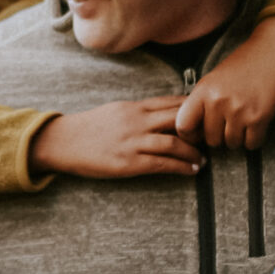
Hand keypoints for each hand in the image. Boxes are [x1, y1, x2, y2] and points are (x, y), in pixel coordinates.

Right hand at [28, 99, 202, 181]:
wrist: (62, 142)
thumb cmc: (88, 128)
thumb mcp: (115, 111)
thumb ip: (138, 112)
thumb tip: (162, 114)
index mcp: (134, 106)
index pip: (171, 102)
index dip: (194, 108)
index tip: (207, 115)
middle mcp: (136, 120)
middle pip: (179, 118)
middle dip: (199, 128)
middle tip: (212, 137)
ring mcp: (133, 141)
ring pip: (174, 142)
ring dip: (194, 152)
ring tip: (204, 159)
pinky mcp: (129, 162)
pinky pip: (162, 164)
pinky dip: (182, 167)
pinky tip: (192, 170)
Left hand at [174, 17, 274, 153]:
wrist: (273, 49)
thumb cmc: (244, 64)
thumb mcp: (214, 79)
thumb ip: (203, 102)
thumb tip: (194, 131)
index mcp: (203, 90)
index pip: (183, 125)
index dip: (190, 135)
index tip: (200, 133)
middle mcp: (218, 101)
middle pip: (211, 140)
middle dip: (220, 137)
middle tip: (229, 125)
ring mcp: (239, 110)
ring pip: (231, 144)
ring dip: (238, 138)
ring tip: (243, 122)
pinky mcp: (259, 117)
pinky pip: (252, 144)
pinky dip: (254, 139)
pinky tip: (256, 126)